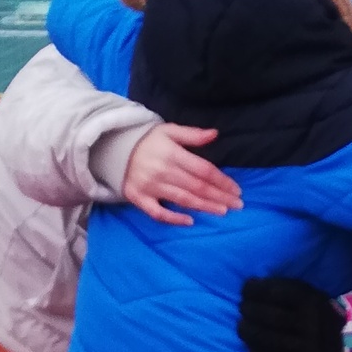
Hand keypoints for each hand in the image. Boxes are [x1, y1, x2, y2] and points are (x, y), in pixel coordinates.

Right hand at [122, 122, 240, 225]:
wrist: (113, 148)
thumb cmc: (147, 140)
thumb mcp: (169, 131)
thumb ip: (192, 134)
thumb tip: (215, 134)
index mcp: (173, 154)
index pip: (204, 170)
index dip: (222, 181)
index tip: (236, 190)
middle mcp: (163, 171)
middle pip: (197, 187)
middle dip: (219, 197)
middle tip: (237, 205)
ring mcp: (151, 187)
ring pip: (183, 200)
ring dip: (204, 207)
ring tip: (223, 212)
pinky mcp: (139, 198)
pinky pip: (157, 213)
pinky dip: (173, 219)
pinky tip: (190, 221)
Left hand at [239, 276, 345, 351]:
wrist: (349, 346)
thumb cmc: (319, 316)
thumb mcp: (311, 296)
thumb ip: (285, 289)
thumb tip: (248, 286)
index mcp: (313, 302)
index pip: (276, 292)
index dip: (255, 290)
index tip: (245, 291)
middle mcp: (312, 324)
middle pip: (270, 317)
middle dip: (249, 311)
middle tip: (243, 310)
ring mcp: (310, 349)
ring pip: (270, 341)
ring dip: (249, 333)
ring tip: (242, 329)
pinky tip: (252, 351)